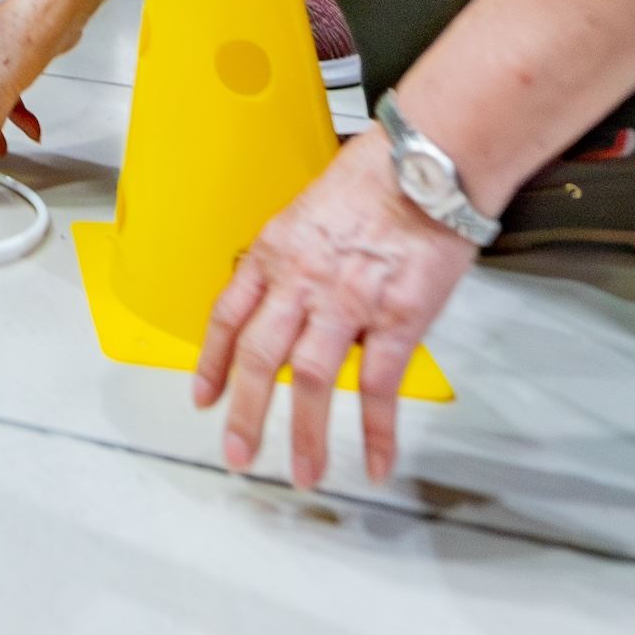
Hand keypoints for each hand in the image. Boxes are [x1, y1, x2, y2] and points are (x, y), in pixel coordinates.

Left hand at [192, 128, 475, 489]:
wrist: (429, 161)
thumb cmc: (378, 175)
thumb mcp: (312, 207)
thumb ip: (295, 256)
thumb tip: (287, 292)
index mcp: (276, 250)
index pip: (228, 315)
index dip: (211, 362)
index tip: (205, 396)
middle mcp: (302, 280)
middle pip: (258, 357)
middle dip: (244, 413)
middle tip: (237, 452)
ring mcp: (347, 302)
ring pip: (308, 380)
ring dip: (303, 435)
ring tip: (303, 473)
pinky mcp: (396, 318)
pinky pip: (377, 387)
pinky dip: (374, 431)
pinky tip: (373, 460)